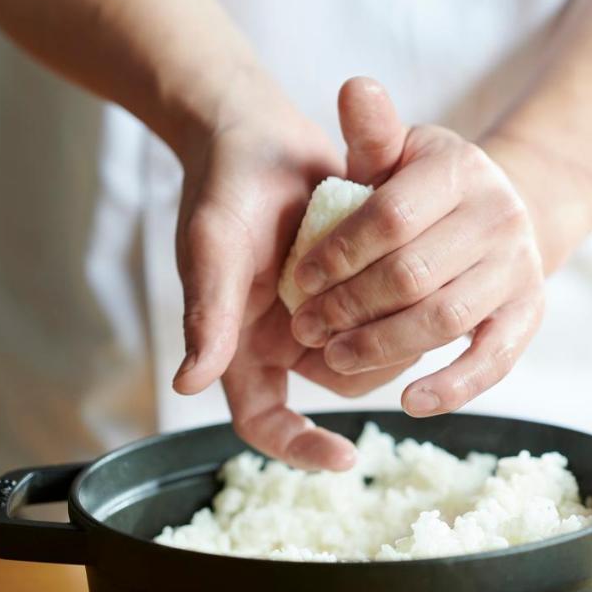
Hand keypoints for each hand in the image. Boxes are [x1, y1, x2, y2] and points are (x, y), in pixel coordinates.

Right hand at [169, 84, 408, 468]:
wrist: (258, 133)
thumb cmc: (223, 188)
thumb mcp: (214, 247)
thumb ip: (207, 314)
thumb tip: (186, 383)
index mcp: (240, 345)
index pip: (264, 421)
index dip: (299, 447)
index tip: (345, 458)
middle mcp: (284, 337)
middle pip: (339, 383)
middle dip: (364, 358)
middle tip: (376, 311)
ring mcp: (323, 311)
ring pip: (374, 348)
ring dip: (386, 323)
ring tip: (390, 276)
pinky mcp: (357, 282)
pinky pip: (389, 308)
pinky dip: (397, 294)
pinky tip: (405, 261)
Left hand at [289, 77, 545, 416]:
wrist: (501, 211)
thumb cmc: (424, 188)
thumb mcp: (398, 154)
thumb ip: (372, 132)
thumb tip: (354, 88)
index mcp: (461, 169)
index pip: (389, 216)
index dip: (336, 254)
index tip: (295, 280)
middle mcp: (499, 216)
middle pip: (411, 275)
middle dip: (348, 305)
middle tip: (303, 327)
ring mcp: (519, 269)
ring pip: (443, 319)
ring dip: (382, 345)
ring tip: (335, 357)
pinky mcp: (528, 315)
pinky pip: (493, 360)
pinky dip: (453, 386)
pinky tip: (410, 402)